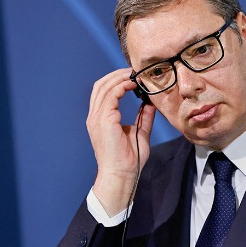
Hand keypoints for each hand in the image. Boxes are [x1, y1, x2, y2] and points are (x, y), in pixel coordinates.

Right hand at [87, 68, 155, 216]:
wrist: (122, 175)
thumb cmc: (129, 160)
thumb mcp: (140, 133)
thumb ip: (143, 117)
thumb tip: (150, 103)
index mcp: (100, 120)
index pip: (103, 92)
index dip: (116, 80)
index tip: (133, 77)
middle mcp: (95, 117)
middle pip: (100, 85)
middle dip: (117, 75)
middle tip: (134, 70)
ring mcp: (97, 118)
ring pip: (105, 87)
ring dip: (121, 78)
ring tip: (135, 75)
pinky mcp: (103, 121)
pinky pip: (111, 95)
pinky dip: (122, 86)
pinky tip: (133, 85)